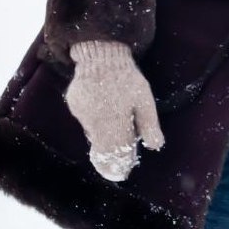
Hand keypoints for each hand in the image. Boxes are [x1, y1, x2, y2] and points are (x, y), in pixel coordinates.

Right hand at [65, 41, 163, 181]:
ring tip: (114, 129)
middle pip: (101, 148)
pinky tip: (103, 110)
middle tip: (117, 166)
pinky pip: (86, 119)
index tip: (123, 173)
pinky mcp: (74, 105)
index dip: (119, 165)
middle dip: (109, 159)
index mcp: (115, 122)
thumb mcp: (145, 100)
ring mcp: (82, 113)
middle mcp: (96, 121)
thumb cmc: (127, 78)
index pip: (116, 153)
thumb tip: (155, 146)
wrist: (101, 54)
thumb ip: (149, 125)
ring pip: (94, 133)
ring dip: (104, 136)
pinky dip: (95, 120)